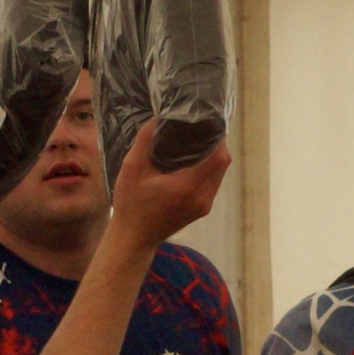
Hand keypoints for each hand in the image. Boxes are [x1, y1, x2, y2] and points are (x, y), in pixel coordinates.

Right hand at [110, 122, 231, 245]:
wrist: (133, 238)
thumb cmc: (130, 204)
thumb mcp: (132, 167)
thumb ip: (146, 139)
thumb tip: (159, 116)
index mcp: (188, 187)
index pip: (218, 156)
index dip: (217, 137)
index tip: (207, 121)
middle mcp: (202, 198)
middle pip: (223, 163)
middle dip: (216, 143)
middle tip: (201, 127)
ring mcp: (204, 205)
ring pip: (220, 173)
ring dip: (214, 156)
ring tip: (198, 140)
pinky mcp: (202, 209)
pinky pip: (213, 182)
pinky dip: (209, 168)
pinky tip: (195, 159)